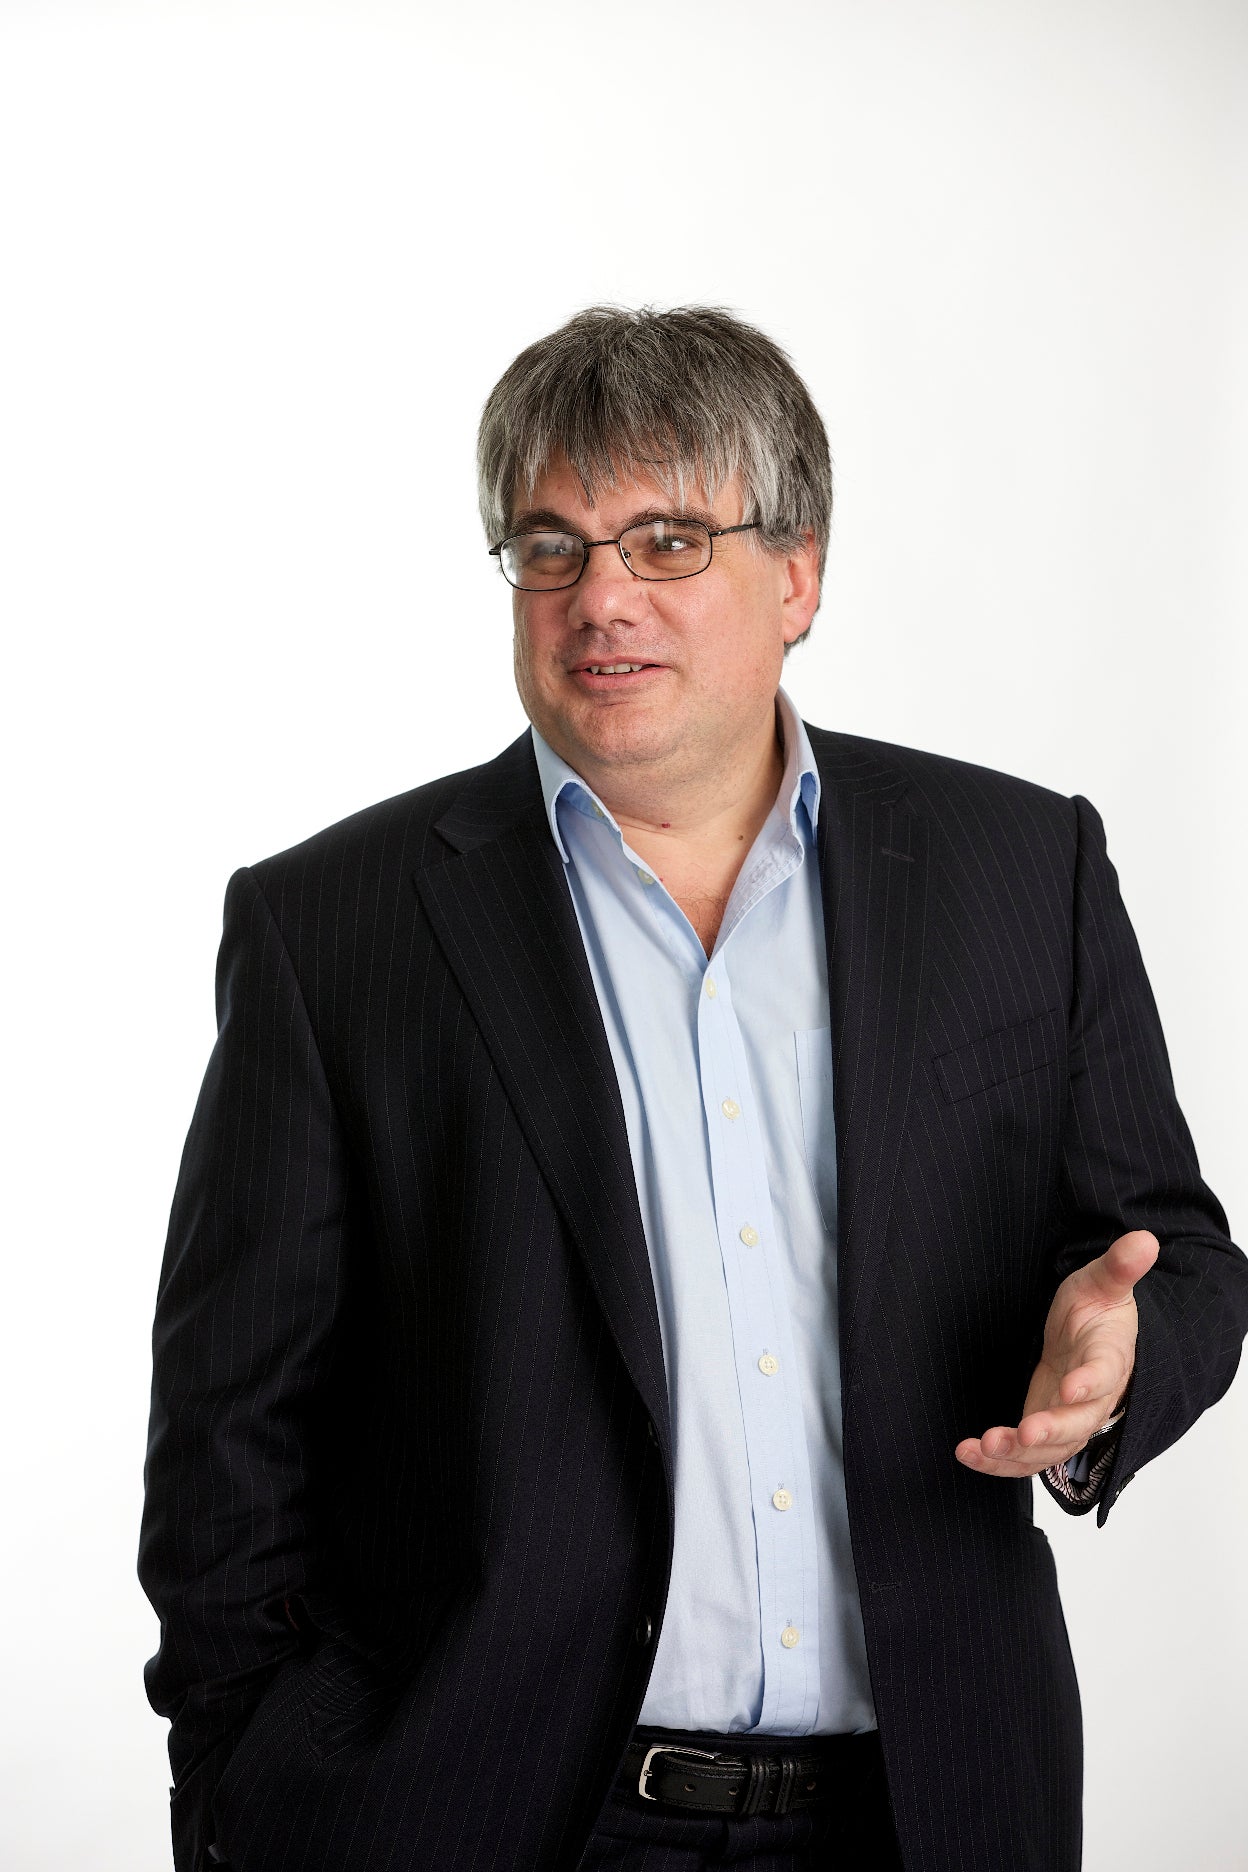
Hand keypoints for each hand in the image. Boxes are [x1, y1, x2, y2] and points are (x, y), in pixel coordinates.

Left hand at [955, 1229, 1157, 1478]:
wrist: (1089, 1338)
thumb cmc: (1096, 1310)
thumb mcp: (1102, 1283)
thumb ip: (1119, 1266)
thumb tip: (1145, 1239)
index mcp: (1109, 1358)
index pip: (1105, 1373)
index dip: (1090, 1381)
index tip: (1071, 1386)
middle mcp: (1093, 1398)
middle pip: (1078, 1424)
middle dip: (1050, 1430)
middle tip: (1022, 1431)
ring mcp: (1068, 1419)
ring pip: (1049, 1450)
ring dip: (1017, 1453)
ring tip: (983, 1445)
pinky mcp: (1045, 1432)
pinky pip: (1025, 1457)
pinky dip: (997, 1462)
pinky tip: (967, 1453)